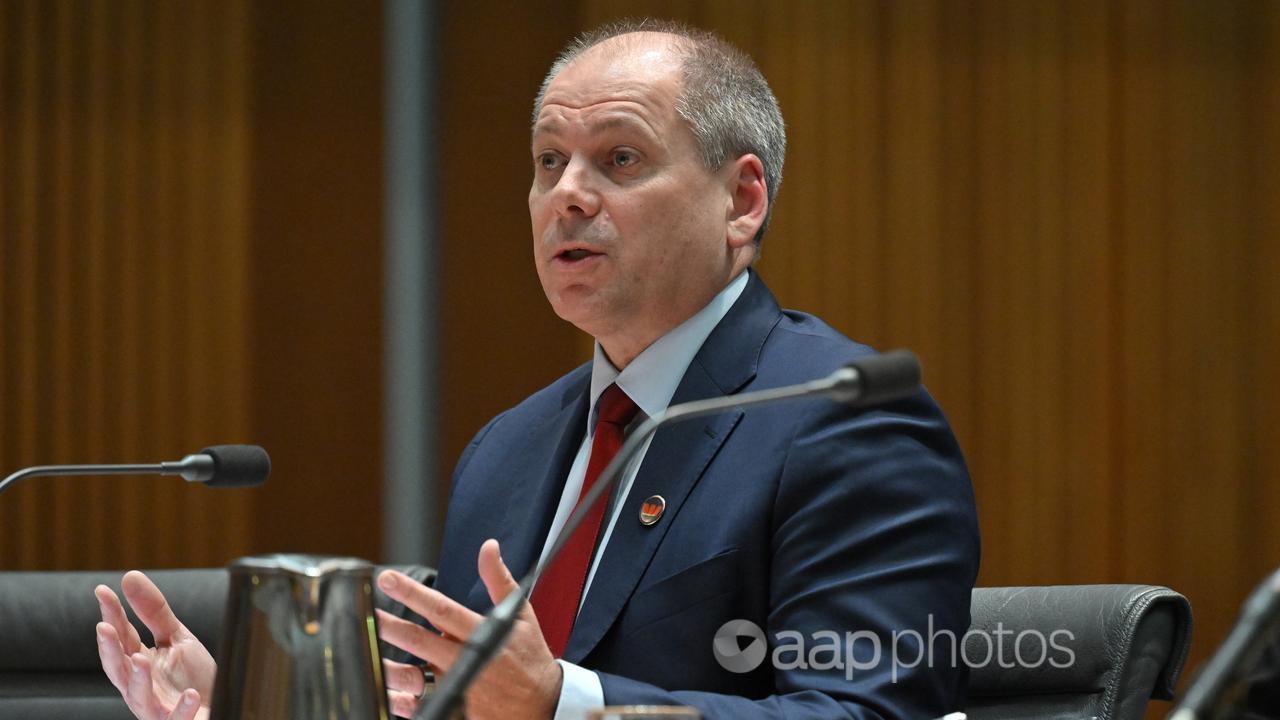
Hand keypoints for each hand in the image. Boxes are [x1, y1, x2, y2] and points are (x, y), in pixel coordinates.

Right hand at [95, 571, 216, 719]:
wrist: (223, 705)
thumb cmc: (194, 676)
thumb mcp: (177, 638)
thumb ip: (154, 612)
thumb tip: (129, 577)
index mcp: (139, 663)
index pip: (122, 637)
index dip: (112, 616)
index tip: (103, 591)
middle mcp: (142, 687)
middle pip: (119, 670)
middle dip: (110, 650)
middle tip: (104, 627)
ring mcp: (158, 707)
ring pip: (140, 697)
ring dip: (138, 680)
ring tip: (140, 659)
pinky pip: (176, 719)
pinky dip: (182, 710)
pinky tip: (191, 695)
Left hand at [376, 539, 562, 719]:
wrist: (543, 706)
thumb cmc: (529, 658)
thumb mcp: (521, 615)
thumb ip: (499, 580)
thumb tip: (488, 547)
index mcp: (481, 634)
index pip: (441, 609)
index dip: (412, 593)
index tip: (388, 579)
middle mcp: (466, 661)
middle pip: (419, 641)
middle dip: (389, 625)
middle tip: (364, 613)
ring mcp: (458, 688)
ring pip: (413, 677)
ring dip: (387, 666)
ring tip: (364, 654)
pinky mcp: (455, 710)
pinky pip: (421, 706)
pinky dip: (401, 700)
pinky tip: (385, 690)